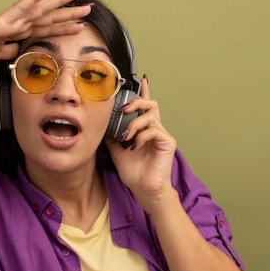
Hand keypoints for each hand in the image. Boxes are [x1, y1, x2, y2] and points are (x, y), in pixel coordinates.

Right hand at [0, 0, 91, 61]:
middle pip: (48, 17)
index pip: (46, 28)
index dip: (64, 26)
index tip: (80, 24)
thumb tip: (22, 51)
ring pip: (39, 10)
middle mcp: (17, 22)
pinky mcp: (1, 21)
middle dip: (69, 13)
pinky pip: (20, 8)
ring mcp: (11, 20)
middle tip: (88, 7)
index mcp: (18, 31)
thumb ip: (12, 51)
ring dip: (58, 3)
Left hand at [105, 77, 177, 210]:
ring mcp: (162, 135)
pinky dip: (141, 136)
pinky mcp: (167, 143)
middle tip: (122, 109)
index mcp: (144, 130)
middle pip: (150, 104)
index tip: (141, 80)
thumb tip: (102, 125)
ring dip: (134, 123)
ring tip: (125, 135)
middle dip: (136, 102)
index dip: (144, 92)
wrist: (144, 190)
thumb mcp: (117, 151)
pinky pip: (154, 130)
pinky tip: (134, 146)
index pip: (145, 107)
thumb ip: (113, 137)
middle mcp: (155, 130)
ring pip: (150, 116)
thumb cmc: (134, 173)